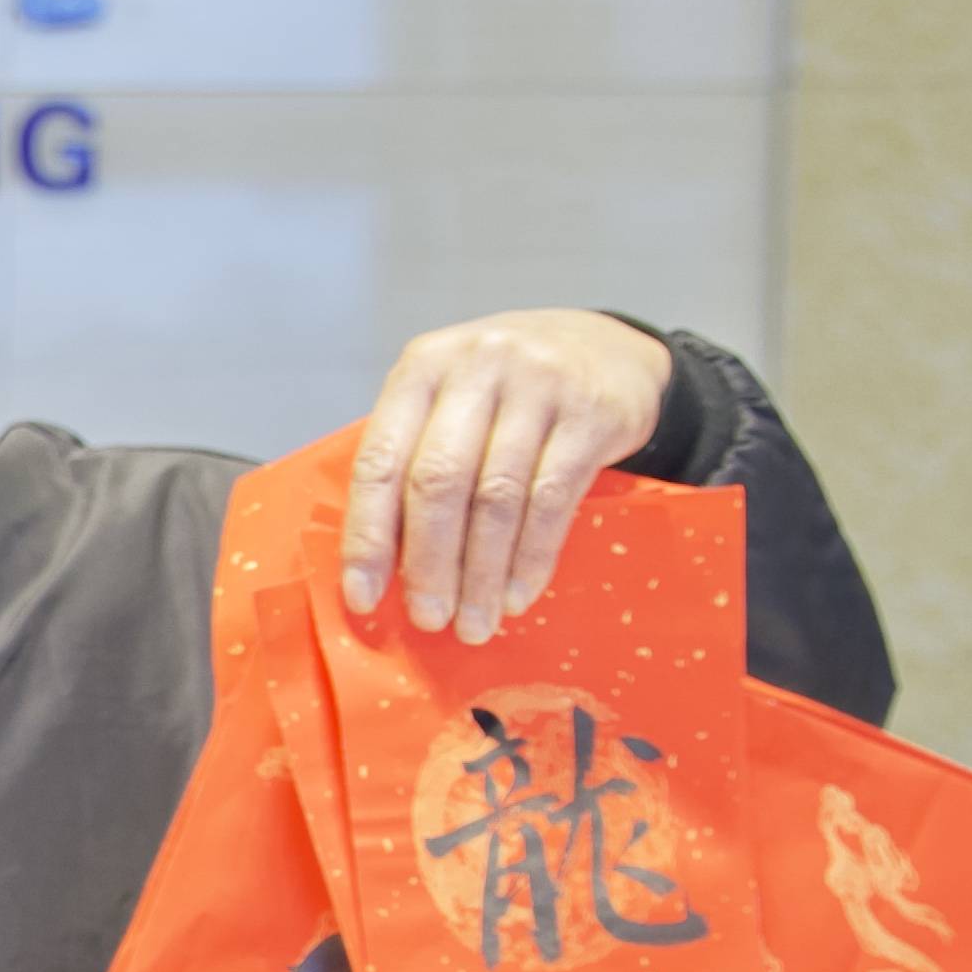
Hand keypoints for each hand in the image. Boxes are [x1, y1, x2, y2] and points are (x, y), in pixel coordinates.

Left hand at [339, 310, 677, 635]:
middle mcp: (476, 367)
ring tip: (475, 623)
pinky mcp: (590, 413)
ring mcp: (537, 385)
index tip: (363, 596)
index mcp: (422, 368)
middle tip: (430, 619)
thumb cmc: (508, 391)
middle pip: (439, 481)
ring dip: (482, 573)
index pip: (381, 461)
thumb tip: (383, 565)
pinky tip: (518, 594)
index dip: (368, 536)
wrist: (607, 349)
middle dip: (430, 563)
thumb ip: (415, 460)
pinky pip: (553, 499)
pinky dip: (531, 557)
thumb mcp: (452, 400)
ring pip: (497, 497)